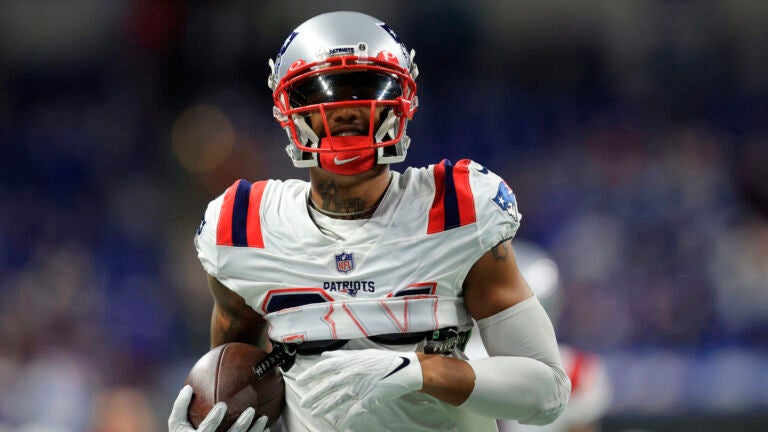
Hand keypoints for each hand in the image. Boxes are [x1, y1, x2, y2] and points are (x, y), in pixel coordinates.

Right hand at [168, 385, 270, 431]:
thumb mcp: (176, 425)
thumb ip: (180, 407)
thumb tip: (187, 388)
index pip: (207, 430)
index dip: (214, 418)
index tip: (223, 405)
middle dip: (241, 425)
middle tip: (251, 410)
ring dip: (255, 431)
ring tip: (264, 419)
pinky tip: (267, 428)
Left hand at [297, 349, 421, 427]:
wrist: (404, 369)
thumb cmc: (382, 361)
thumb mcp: (361, 354)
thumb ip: (342, 356)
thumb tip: (325, 355)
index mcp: (349, 362)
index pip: (325, 368)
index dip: (311, 374)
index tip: (300, 380)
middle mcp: (351, 375)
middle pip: (328, 387)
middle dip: (314, 395)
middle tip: (304, 402)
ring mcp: (359, 388)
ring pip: (338, 400)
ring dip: (325, 407)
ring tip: (315, 413)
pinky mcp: (368, 399)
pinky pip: (354, 411)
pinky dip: (346, 419)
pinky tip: (339, 425)